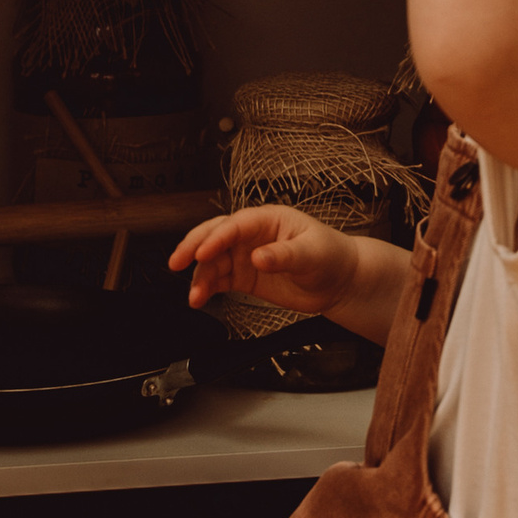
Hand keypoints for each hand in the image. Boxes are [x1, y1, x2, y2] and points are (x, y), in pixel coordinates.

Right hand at [171, 204, 364, 321]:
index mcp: (268, 219)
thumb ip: (284, 255)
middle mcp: (251, 235)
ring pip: (212, 262)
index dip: (216, 238)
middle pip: (214, 236)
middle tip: (177, 261)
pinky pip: (218, 280)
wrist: (339, 281)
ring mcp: (245, 255)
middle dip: (193, 248)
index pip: (234, 225)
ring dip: (199, 277)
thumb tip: (259, 257)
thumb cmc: (331, 256)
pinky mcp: (244, 276)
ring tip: (194, 296)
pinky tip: (199, 299)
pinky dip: (206, 288)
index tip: (203, 252)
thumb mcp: (311, 253)